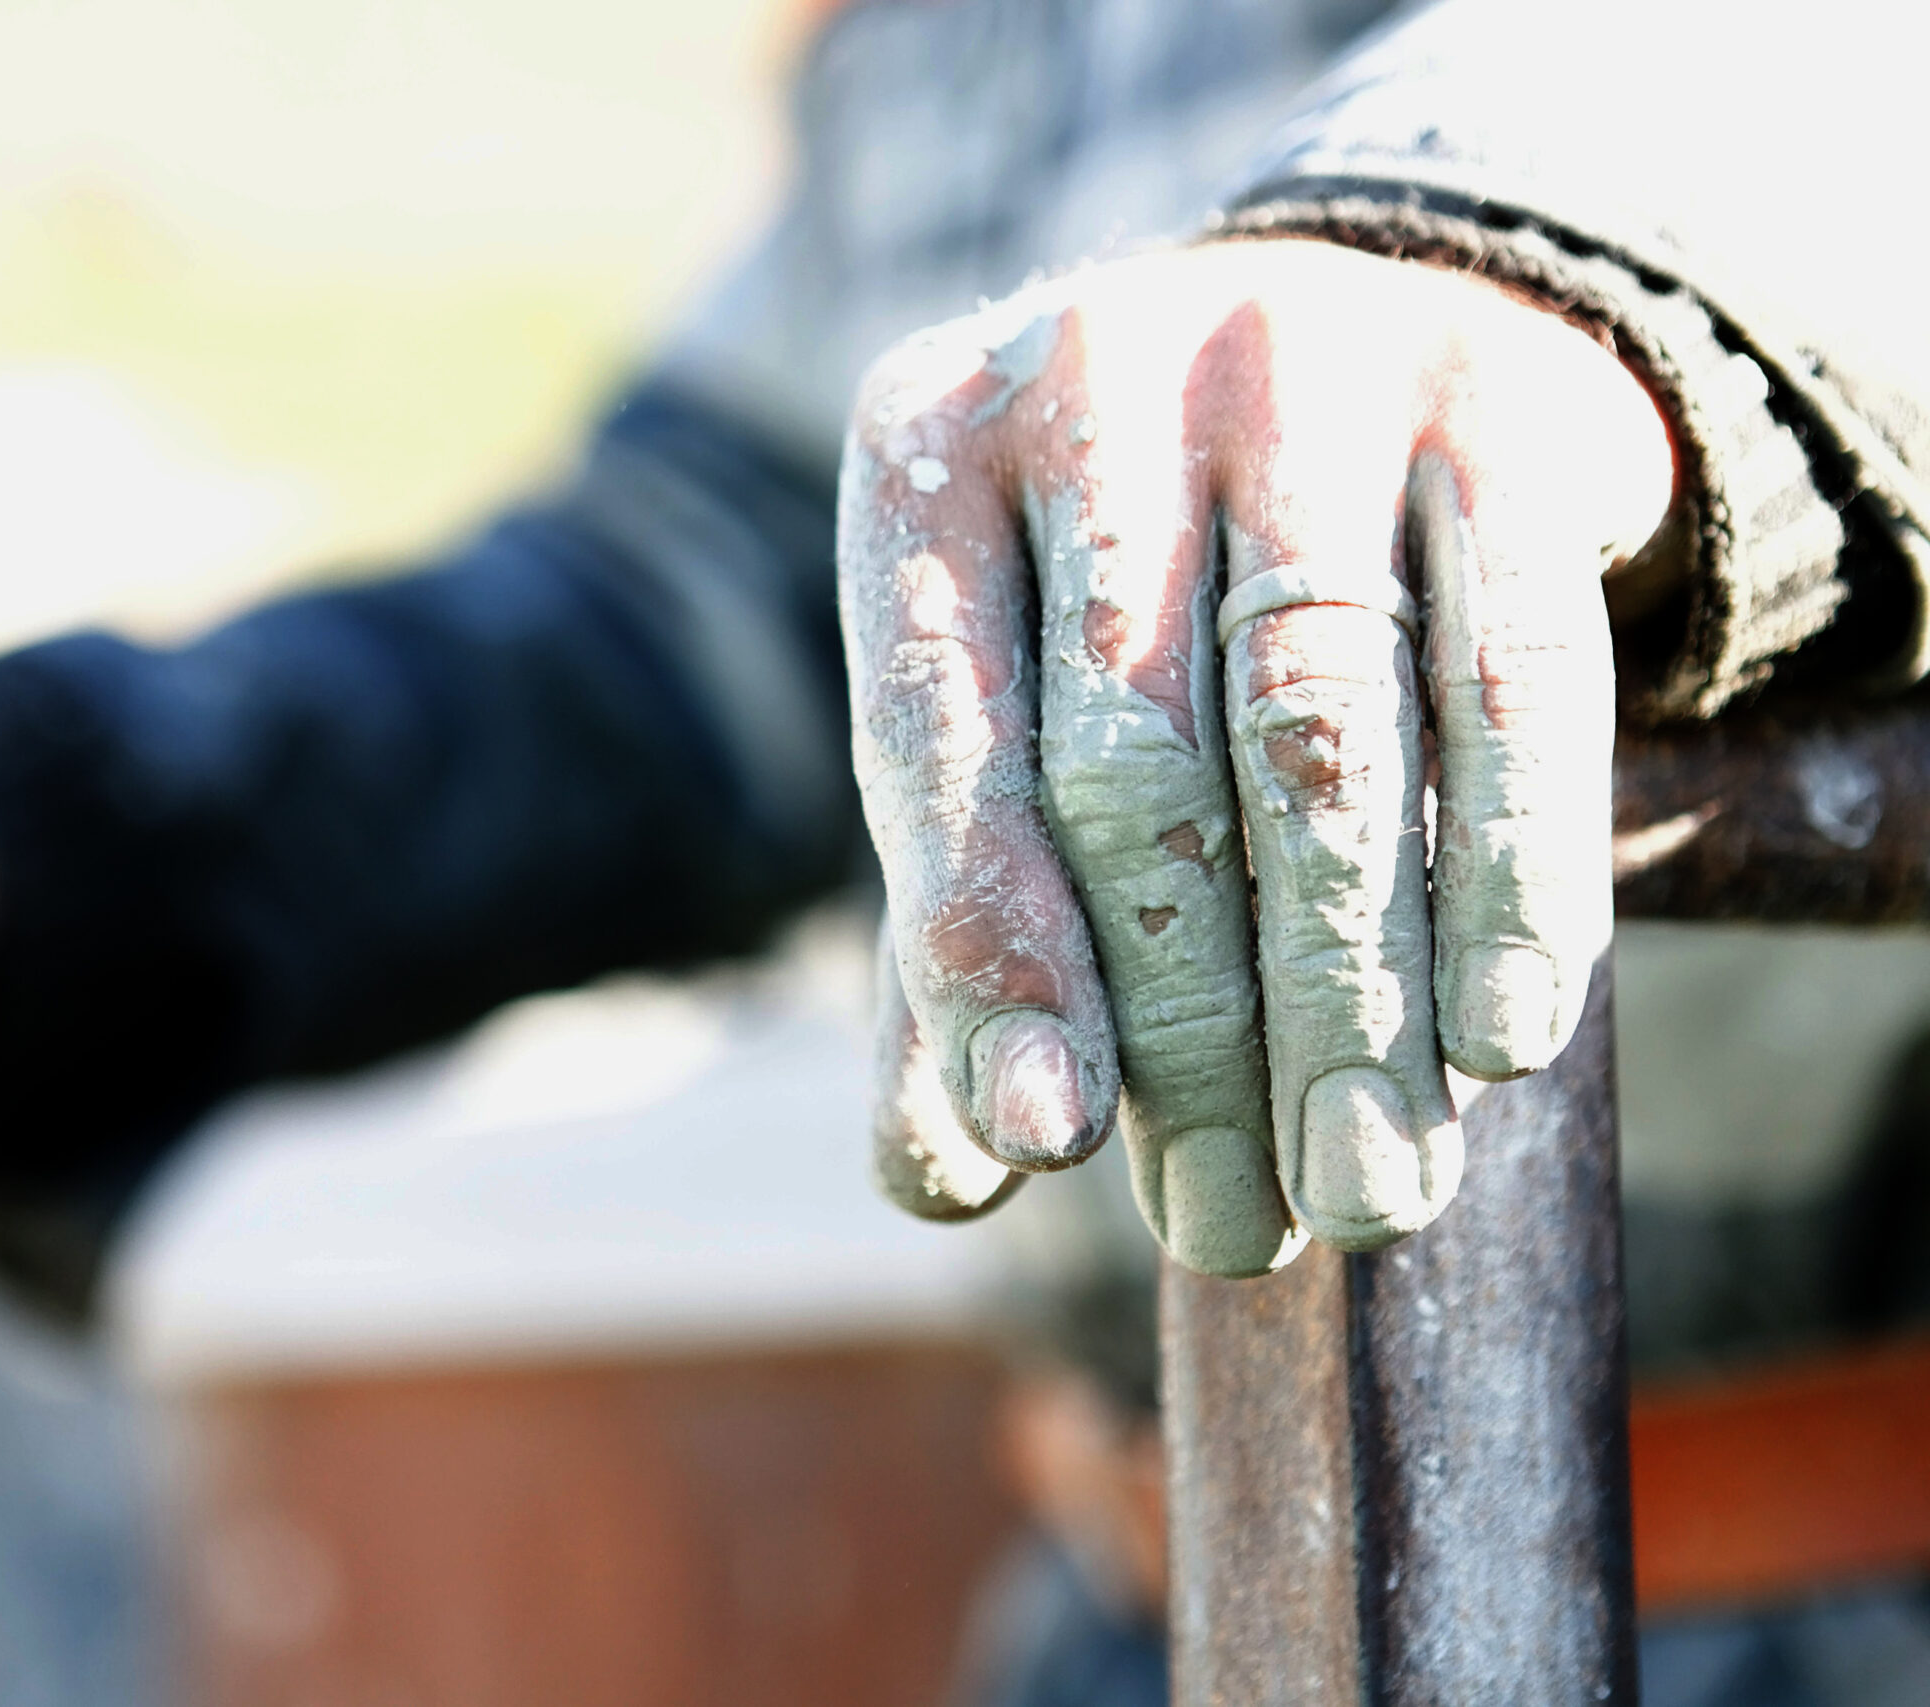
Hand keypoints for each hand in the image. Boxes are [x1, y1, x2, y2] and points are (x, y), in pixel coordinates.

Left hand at [846, 241, 1674, 1274]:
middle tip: (1234, 1228)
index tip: (1050, 1144)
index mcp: (924, 455)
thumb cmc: (1136, 595)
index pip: (936, 743)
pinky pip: (1515, 676)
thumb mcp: (1013, 721)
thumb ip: (963, 934)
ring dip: (1348, 997)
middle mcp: (1096, 375)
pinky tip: (1502, 1039)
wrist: (1359, 353)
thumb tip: (946, 1178)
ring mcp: (1302, 361)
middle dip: (1187, 1026)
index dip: (993, 956)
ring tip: (1363, 1192)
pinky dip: (1510, 876)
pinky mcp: (1495, 398)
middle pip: (1134, 762)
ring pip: (1323, 732)